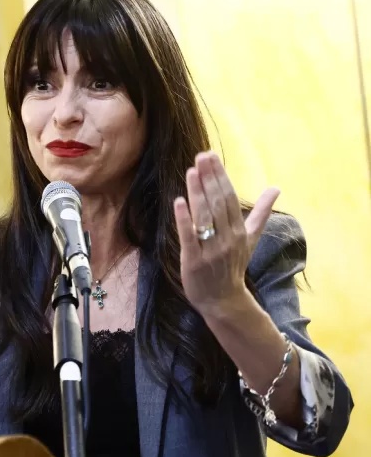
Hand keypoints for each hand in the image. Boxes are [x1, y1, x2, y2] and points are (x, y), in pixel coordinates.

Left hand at [173, 152, 279, 316]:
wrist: (224, 300)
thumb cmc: (234, 266)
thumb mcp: (250, 239)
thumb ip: (261, 213)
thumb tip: (276, 188)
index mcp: (240, 230)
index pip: (230, 198)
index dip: (220, 176)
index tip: (211, 156)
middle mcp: (228, 238)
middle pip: (219, 203)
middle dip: (210, 179)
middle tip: (201, 156)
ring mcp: (211, 250)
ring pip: (205, 217)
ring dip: (198, 193)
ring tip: (192, 171)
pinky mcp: (194, 261)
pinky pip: (190, 238)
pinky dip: (185, 220)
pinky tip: (179, 202)